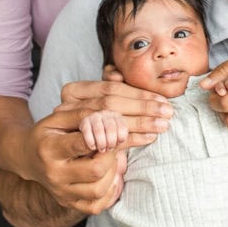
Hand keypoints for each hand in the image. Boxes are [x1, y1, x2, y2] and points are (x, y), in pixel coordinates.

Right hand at [18, 106, 125, 213]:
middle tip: (111, 146)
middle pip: (95, 170)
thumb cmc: (47, 134)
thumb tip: (108, 117)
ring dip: (113, 174)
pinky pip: (96, 206)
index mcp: (50, 148)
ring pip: (98, 190)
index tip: (107, 132)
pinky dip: (110, 194)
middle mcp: (54, 174)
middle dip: (110, 156)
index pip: (82, 144)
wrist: (26, 157)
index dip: (102, 137)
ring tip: (110, 161)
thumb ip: (82, 114)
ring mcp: (60, 192)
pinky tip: (110, 178)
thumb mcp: (58, 118)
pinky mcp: (67, 203)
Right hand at [55, 76, 172, 147]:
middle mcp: (66, 108)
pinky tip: (149, 138)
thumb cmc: (87, 120)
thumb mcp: (98, 100)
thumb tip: (117, 74)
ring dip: (140, 123)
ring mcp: (68, 129)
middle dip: (143, 107)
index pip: (111, 88)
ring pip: (111, 122)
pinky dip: (132, 139)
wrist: (59, 152)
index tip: (162, 98)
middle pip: (112, 104)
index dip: (138, 93)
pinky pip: (108, 142)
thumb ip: (109, 86)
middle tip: (168, 112)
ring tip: (162, 125)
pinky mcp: (76, 150)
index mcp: (72, 91)